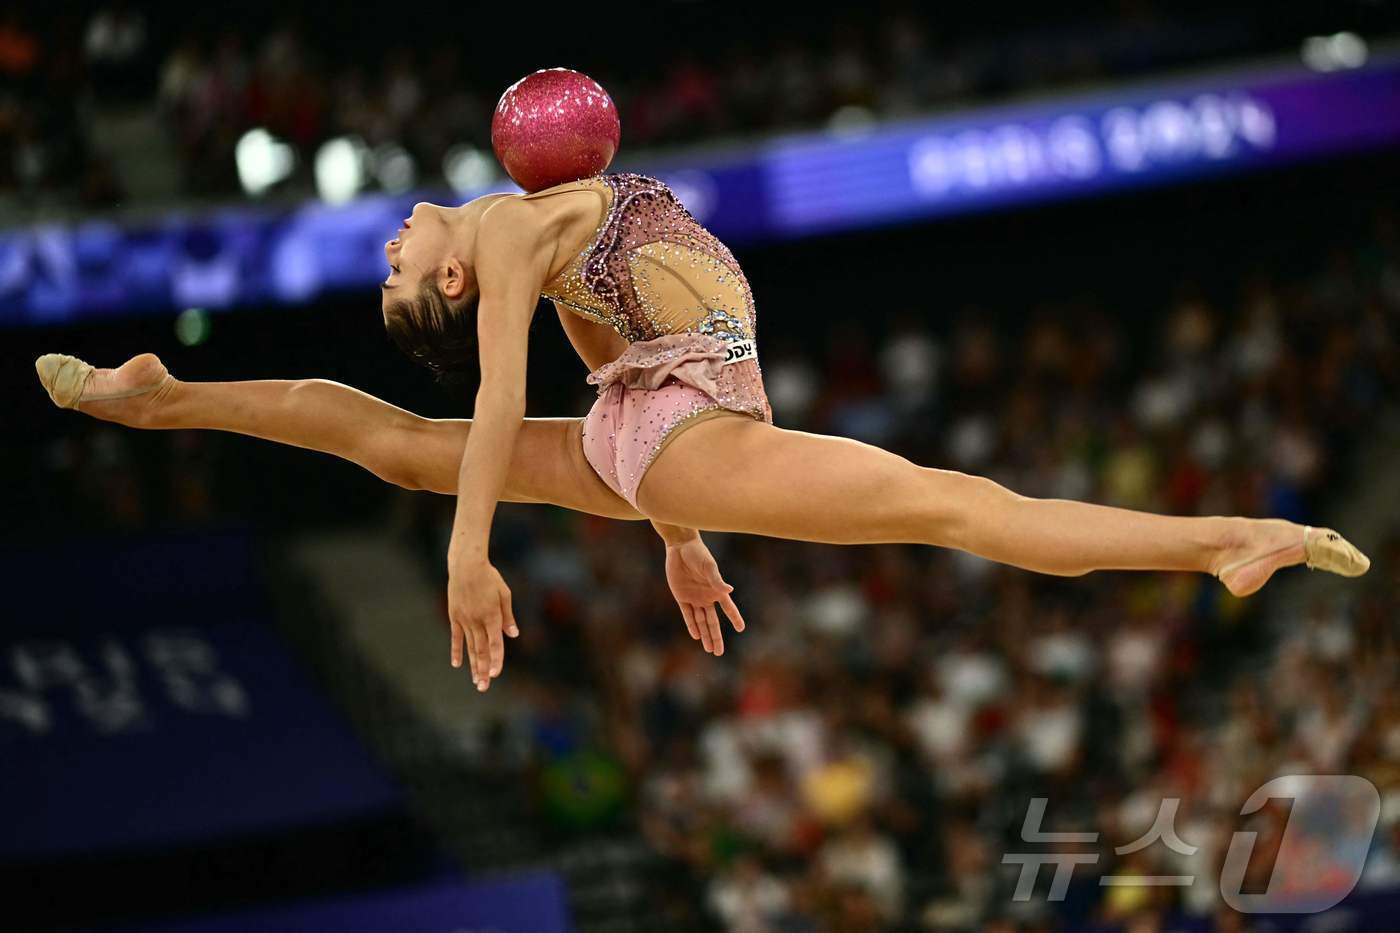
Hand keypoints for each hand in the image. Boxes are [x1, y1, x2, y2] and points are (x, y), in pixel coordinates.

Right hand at [447, 553, 517, 690]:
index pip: (494, 643)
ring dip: (472, 665)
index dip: (495, 660)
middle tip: (483, 687)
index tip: (495, 674)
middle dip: (483, 670)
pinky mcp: (454, 616)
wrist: (466, 565)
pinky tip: (457, 664)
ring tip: (476, 681)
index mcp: (492, 616)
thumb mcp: (504, 594)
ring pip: (469, 647)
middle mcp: (477, 621)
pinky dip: (457, 651)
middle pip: (480, 650)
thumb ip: (508, 617)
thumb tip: (513, 635)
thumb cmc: (489, 577)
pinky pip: (456, 637)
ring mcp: (464, 619)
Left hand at [664, 537, 744, 654]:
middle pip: (712, 622)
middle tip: (719, 653)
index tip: (741, 629)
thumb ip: (716, 580)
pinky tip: (696, 636)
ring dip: (704, 635)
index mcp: (716, 590)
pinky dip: (691, 625)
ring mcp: (694, 598)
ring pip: (700, 621)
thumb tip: (729, 591)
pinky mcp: (681, 596)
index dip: (735, 618)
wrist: (680, 547)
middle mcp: (706, 596)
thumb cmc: (698, 554)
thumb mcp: (708, 567)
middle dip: (716, 637)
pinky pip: (687, 614)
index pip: (728, 608)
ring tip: (709, 650)